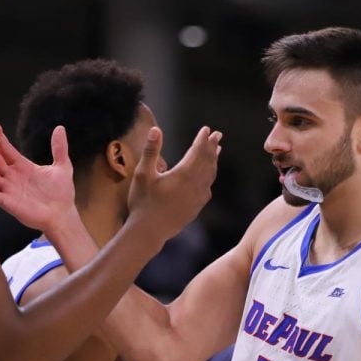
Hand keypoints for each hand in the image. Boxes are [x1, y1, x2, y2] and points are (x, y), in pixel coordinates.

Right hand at [0, 123, 76, 234]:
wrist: (63, 215)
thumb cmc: (62, 194)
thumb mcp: (63, 167)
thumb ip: (59, 148)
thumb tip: (60, 127)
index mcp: (23, 167)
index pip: (7, 150)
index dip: (0, 139)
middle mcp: (13, 177)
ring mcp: (9, 190)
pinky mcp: (8, 203)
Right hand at [125, 125, 221, 245]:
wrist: (149, 231)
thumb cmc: (143, 202)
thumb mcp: (142, 174)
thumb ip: (151, 150)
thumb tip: (156, 129)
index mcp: (183, 174)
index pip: (197, 151)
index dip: (202, 139)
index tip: (206, 129)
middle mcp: (195, 184)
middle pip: (207, 161)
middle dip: (212, 147)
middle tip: (217, 135)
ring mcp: (197, 198)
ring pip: (210, 175)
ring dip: (214, 161)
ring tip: (217, 151)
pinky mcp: (196, 208)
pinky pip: (207, 189)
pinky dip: (210, 178)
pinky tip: (209, 178)